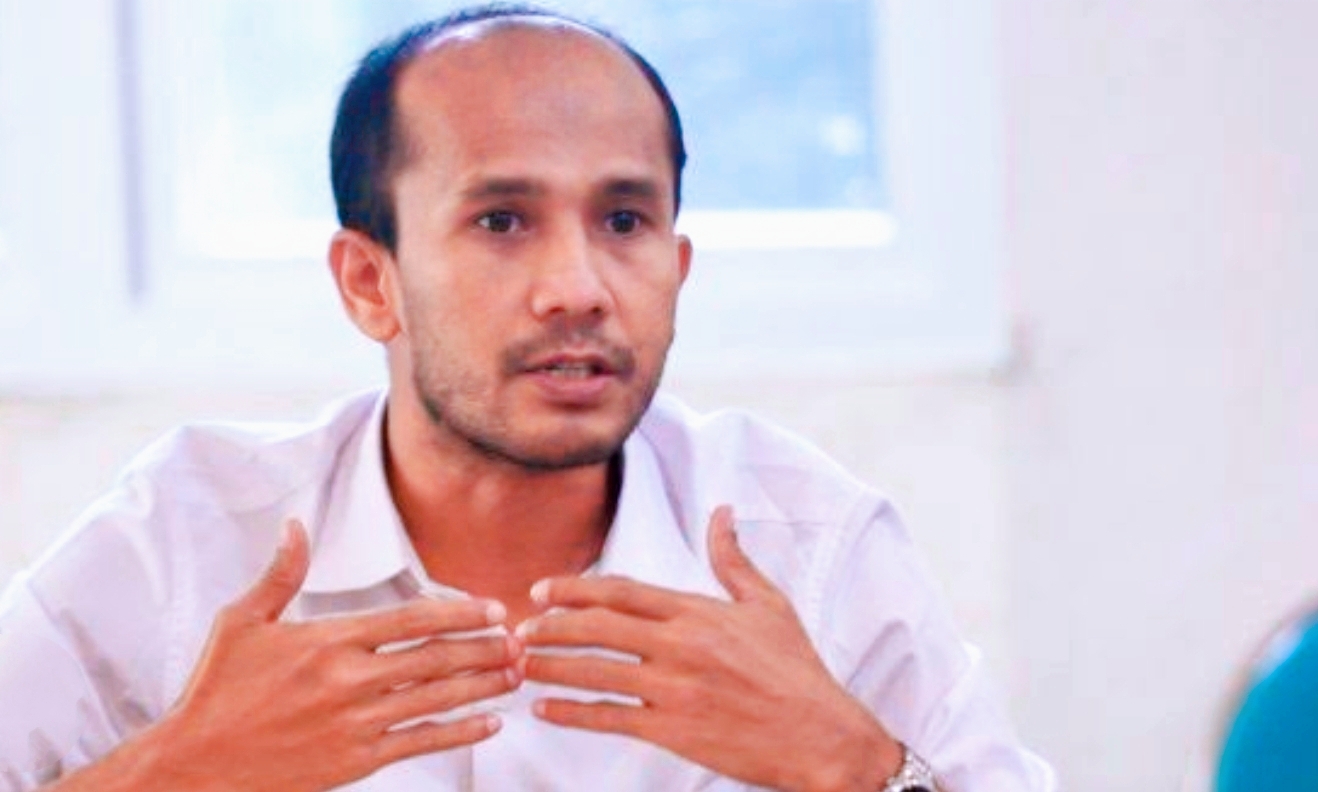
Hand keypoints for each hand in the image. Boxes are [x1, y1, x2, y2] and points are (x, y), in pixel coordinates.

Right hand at [145, 519, 520, 791]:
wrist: (193, 765)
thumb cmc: (216, 692)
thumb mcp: (241, 622)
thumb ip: (280, 574)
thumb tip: (294, 525)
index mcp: (329, 640)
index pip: (412, 619)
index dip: (460, 613)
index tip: (492, 609)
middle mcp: (349, 679)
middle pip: (436, 657)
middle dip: (485, 647)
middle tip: (520, 640)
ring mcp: (356, 722)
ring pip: (436, 697)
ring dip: (483, 685)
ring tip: (516, 674)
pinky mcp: (356, 761)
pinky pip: (421, 742)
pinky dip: (460, 732)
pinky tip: (489, 725)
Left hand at [517, 506, 902, 791]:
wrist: (822, 735)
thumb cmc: (797, 670)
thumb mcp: (769, 604)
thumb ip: (734, 559)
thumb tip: (723, 511)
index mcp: (698, 611)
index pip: (622, 591)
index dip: (575, 589)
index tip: (541, 591)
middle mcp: (681, 645)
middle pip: (598, 627)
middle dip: (550, 626)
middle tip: (516, 628)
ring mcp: (676, 689)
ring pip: (597, 671)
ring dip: (551, 666)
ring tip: (519, 664)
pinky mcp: (675, 731)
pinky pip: (611, 718)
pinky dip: (573, 713)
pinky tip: (546, 709)